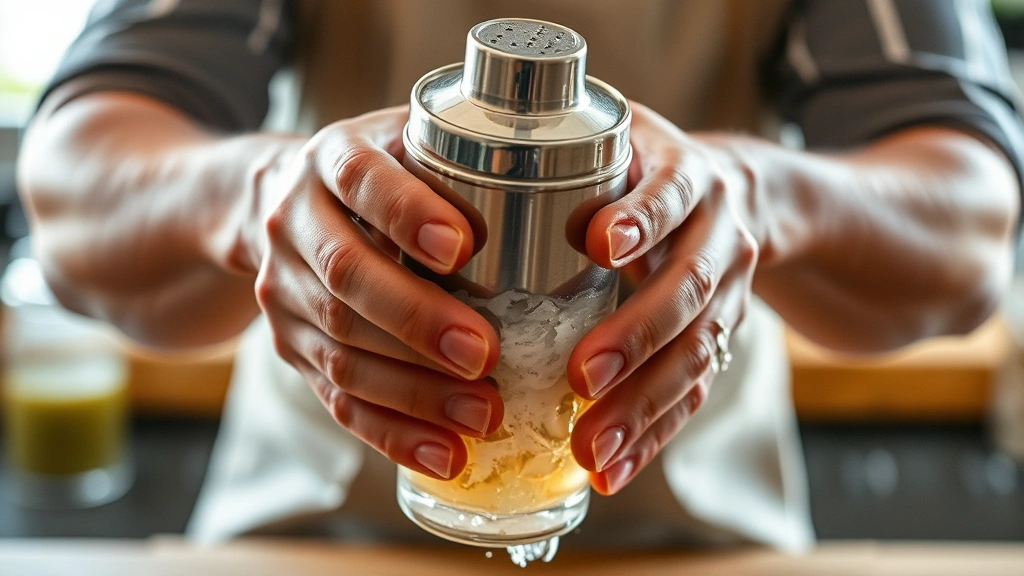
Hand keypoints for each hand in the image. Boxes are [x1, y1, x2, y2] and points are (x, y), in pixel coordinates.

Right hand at [252, 107, 502, 479]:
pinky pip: (336, 398)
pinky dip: (393, 433)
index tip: (463, 246)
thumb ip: (467, 161)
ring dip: (415, 391)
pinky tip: (446, 454)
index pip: (363, 181)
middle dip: (418, 321)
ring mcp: (285, 290)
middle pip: (347, 277)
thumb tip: (581, 209)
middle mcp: (294, 222)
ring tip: (483, 412)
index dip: (407, 214)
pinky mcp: (290, 346)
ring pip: (342, 349)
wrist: (283, 202)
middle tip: (484, 353)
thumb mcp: (410, 141)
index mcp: (331, 160)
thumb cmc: (381, 172)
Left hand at [566, 102, 759, 493]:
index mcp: (690, 176)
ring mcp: (730, 293)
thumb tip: (462, 182)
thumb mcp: (621, 139)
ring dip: (643, 407)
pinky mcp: (723, 339)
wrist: (740, 196)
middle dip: (636, 337)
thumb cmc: (648, 169)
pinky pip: (695, 394)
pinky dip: (653, 436)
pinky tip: (613, 471)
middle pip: (689, 290)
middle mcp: (720, 234)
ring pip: (696, 353)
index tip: (599, 243)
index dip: (642, 219)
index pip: (670, 194)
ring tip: (591, 450)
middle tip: (583, 377)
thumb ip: (566, 155)